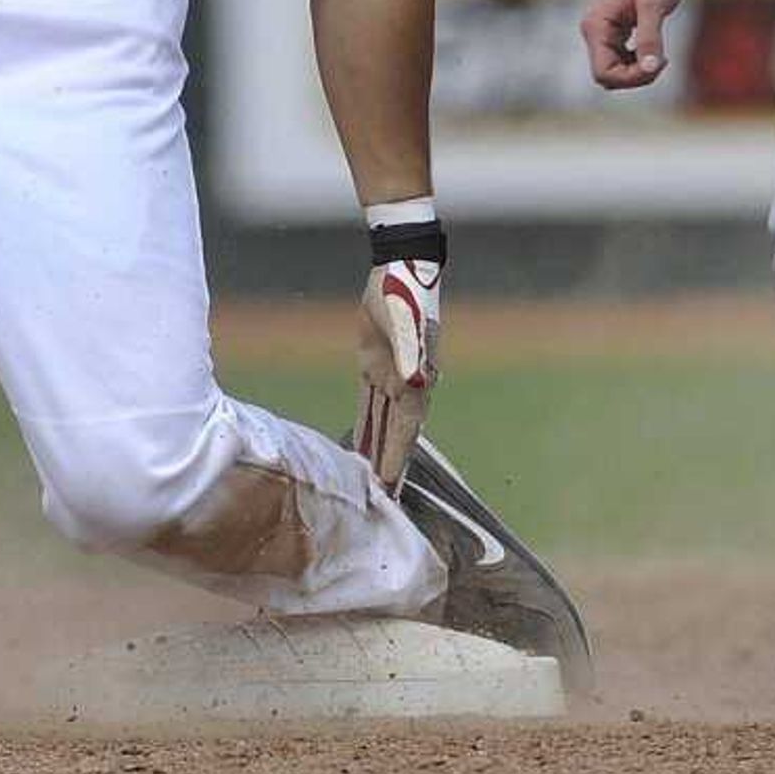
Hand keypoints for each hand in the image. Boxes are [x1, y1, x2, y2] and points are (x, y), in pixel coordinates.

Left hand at [352, 255, 440, 489]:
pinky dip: (365, 428)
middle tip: (378, 504)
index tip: (388, 489)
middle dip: (387, 466)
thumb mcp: (406, 324)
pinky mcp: (373, 367)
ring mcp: (389, 378)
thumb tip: (414, 382)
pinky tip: (358, 447)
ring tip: (368, 486)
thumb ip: (408, 354)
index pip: (405, 431)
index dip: (397, 459)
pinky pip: (368, 407)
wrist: (399, 269)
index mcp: (416, 381)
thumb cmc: (406, 296)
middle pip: (394, 436)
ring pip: (380, 425)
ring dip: (375, 452)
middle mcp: (405, 386)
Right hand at [581, 0, 683, 90]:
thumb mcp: (655, 5)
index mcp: (597, 25)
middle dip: (636, 76)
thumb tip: (650, 68)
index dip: (631, 77)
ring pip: (614, 70)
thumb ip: (650, 37)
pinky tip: (654, 50)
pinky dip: (637, 62)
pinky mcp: (612, 30)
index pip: (604, 73)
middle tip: (663, 59)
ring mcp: (601, 31)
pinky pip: (619, 59)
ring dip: (638, 71)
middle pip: (607, 76)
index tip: (658, 61)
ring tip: (661, 54)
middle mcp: (593, 30)